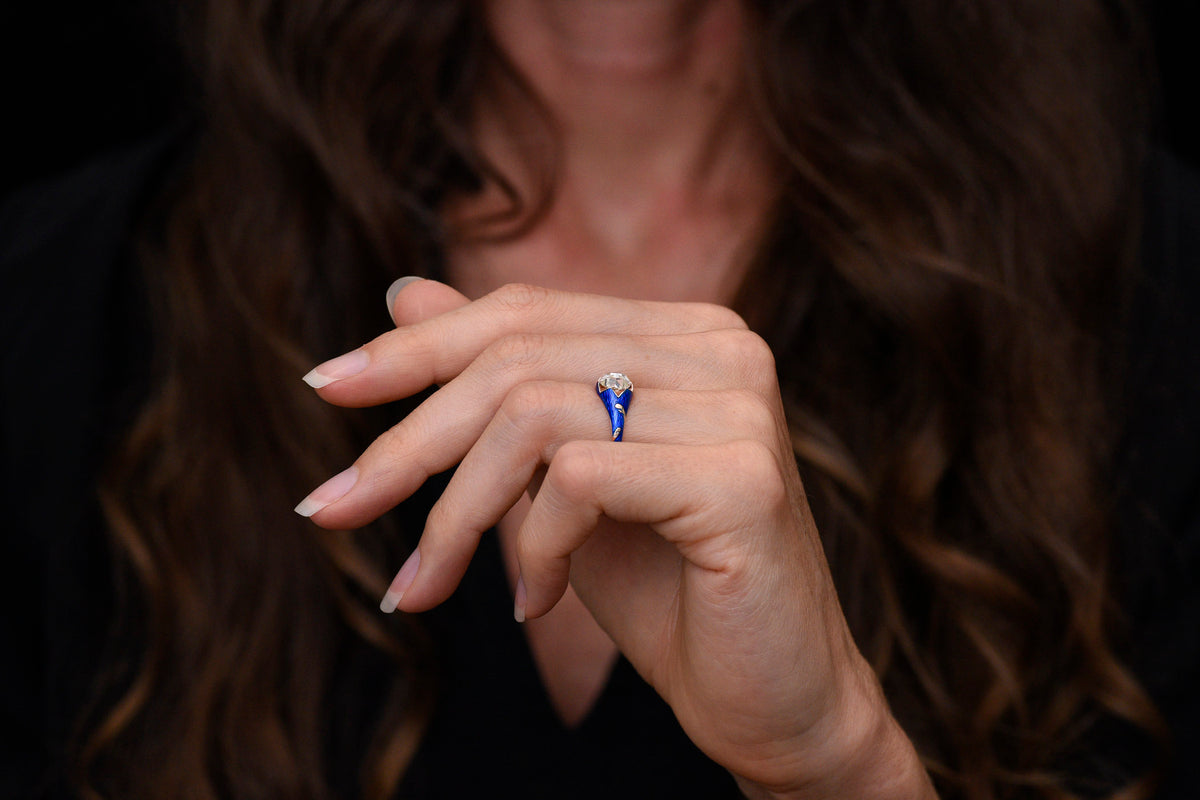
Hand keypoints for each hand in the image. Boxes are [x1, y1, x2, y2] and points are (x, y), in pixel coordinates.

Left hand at [297, 279, 933, 798]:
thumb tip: (400, 293)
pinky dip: (532, 549)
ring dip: (455, 512)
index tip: (325, 387)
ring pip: (532, 415)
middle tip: (331, 509)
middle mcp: (722, 349)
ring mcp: (739, 407)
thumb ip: (500, 388)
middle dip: (407, 440)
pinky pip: (578, 480)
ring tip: (429, 586)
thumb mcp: (558, 480)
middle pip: (515, 356)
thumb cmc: (666, 590)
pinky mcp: (742, 478)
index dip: (416, 346)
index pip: (524, 311)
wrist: (772, 703)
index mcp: (684, 335)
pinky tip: (533, 603)